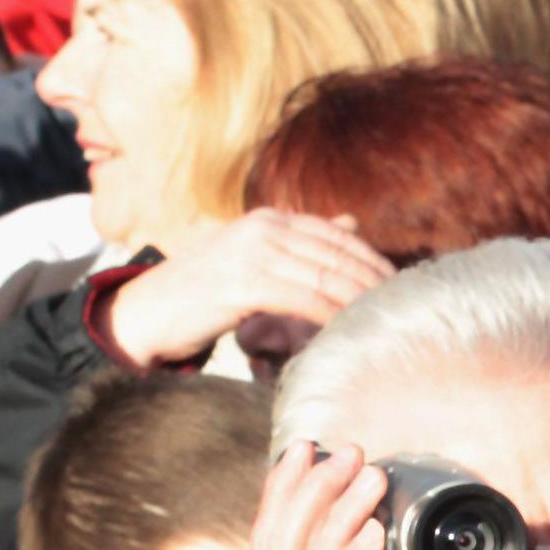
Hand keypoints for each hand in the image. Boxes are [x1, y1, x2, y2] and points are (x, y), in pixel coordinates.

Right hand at [103, 210, 392, 367]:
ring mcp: (252, 252)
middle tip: (403, 308)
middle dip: (374, 282)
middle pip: (337, 255)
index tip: (400, 286)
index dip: (372, 260)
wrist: (146, 311)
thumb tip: (351, 221)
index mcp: (270, 219)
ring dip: (358, 300)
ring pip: (324, 276)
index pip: (338, 236)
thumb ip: (302, 241)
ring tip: (383, 321)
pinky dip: (331, 314)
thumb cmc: (203, 292)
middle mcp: (263, 228)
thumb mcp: (255, 256)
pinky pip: (302, 298)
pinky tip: (348, 330)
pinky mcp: (242, 282)